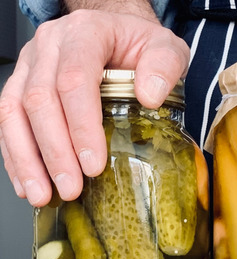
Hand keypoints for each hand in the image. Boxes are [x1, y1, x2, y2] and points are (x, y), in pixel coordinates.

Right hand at [0, 9, 188, 206]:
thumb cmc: (139, 43)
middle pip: (39, 100)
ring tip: (43, 195)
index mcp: (84, 33)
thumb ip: (165, 66)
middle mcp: (48, 45)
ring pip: (13, 112)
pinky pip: (7, 120)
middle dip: (54, 151)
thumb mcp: (166, 47)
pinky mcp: (20, 84)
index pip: (74, 79)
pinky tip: (28, 183)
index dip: (81, 125)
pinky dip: (16, 155)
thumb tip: (150, 96)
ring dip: (27, 159)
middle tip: (71, 187)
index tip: (93, 163)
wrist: (118, 31)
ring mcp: (29, 64)